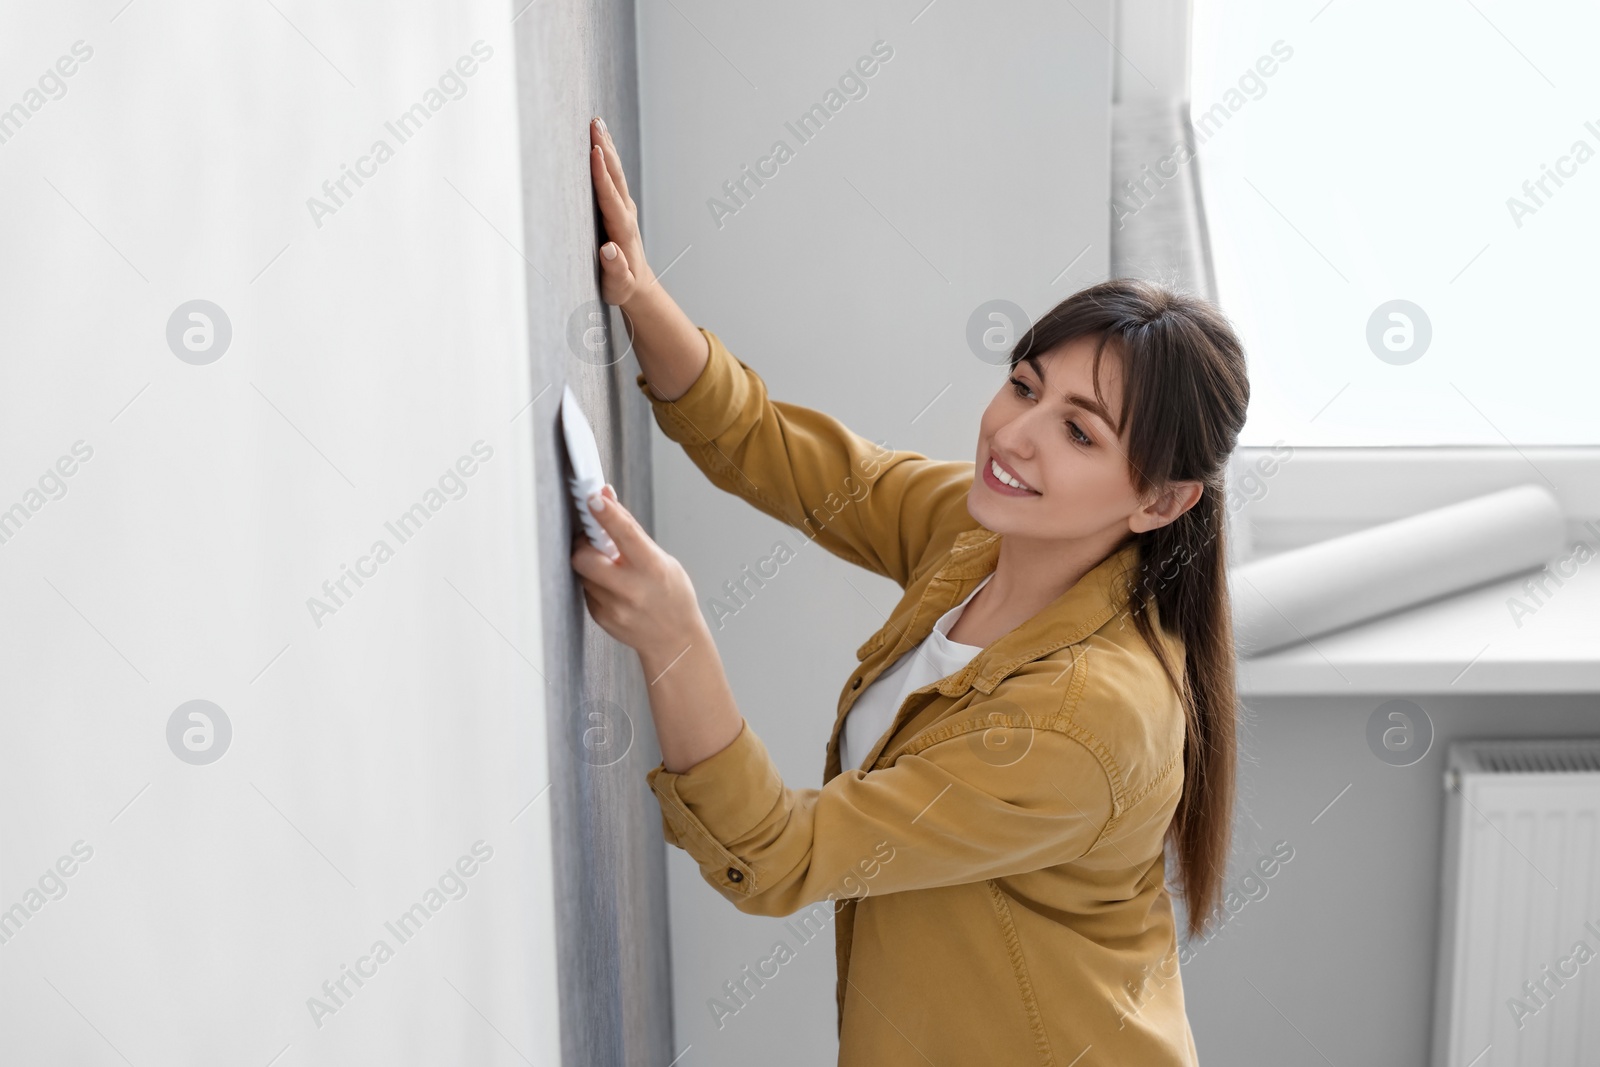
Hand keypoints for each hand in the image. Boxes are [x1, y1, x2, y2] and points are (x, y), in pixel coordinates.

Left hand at [570, 483, 702, 658]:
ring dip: (591, 563)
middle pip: (585, 557)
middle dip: (583, 543)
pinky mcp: (601, 617)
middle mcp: (631, 589)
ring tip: (611, 568)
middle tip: (592, 538)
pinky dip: (595, 583)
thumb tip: (607, 498)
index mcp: (652, 569)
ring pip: (583, 572)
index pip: (624, 534)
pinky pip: (587, 590)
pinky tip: (614, 587)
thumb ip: (632, 531)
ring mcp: (614, 607)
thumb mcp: (663, 560)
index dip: (606, 513)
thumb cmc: (673, 596)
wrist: (675, 641)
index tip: (593, 497)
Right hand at [589, 117, 653, 306]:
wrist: (638, 286)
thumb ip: (615, 270)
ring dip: (606, 146)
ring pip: (615, 172)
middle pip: (615, 177)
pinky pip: (613, 176)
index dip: (601, 175)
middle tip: (593, 124)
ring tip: (596, 122)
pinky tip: (600, 140)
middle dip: (604, 149)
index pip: (610, 198)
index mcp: (622, 231)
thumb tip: (608, 251)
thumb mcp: (618, 286)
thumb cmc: (623, 288)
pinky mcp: (620, 206)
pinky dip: (607, 156)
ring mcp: (625, 208)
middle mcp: (626, 214)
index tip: (593, 152)